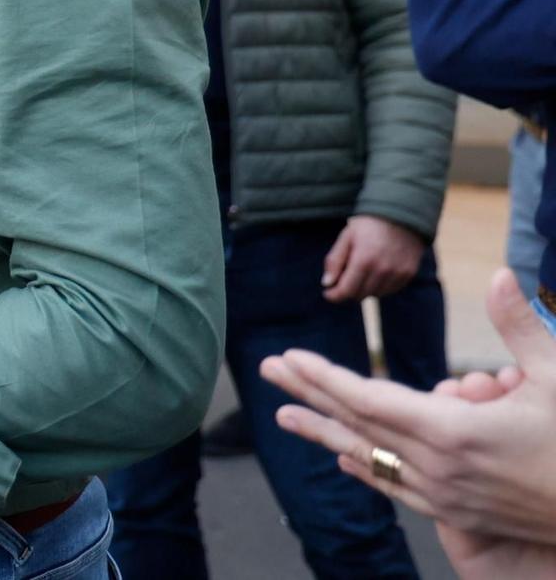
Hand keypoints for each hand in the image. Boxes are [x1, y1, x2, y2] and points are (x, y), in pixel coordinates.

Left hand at [262, 269, 555, 577]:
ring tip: (284, 416)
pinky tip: (343, 457)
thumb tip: (498, 272)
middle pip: (356, 423)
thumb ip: (520, 326)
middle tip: (265, 369)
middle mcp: (436, 466)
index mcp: (452, 432)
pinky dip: (363, 465)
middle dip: (308, 393)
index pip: (368, 398)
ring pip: (367, 456)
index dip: (324, 376)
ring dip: (323, 432)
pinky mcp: (454, 512)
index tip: (288, 357)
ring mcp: (442, 494)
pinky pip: (393, 485)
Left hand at [321, 214, 424, 301]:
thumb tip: (327, 284)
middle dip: (347, 291)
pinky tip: (375, 273)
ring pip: (375, 294)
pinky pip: (390, 290)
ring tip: (360, 272)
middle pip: (360, 295)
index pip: (347, 290)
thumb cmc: (368, 225)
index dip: (334, 295)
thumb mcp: (346, 237)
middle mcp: (382, 270)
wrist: (401, 214)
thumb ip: (335, 261)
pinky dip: (380, 286)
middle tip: (342, 280)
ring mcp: (398, 273)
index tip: (328, 293)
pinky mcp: (408, 274)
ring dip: (364, 289)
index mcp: (363, 260)